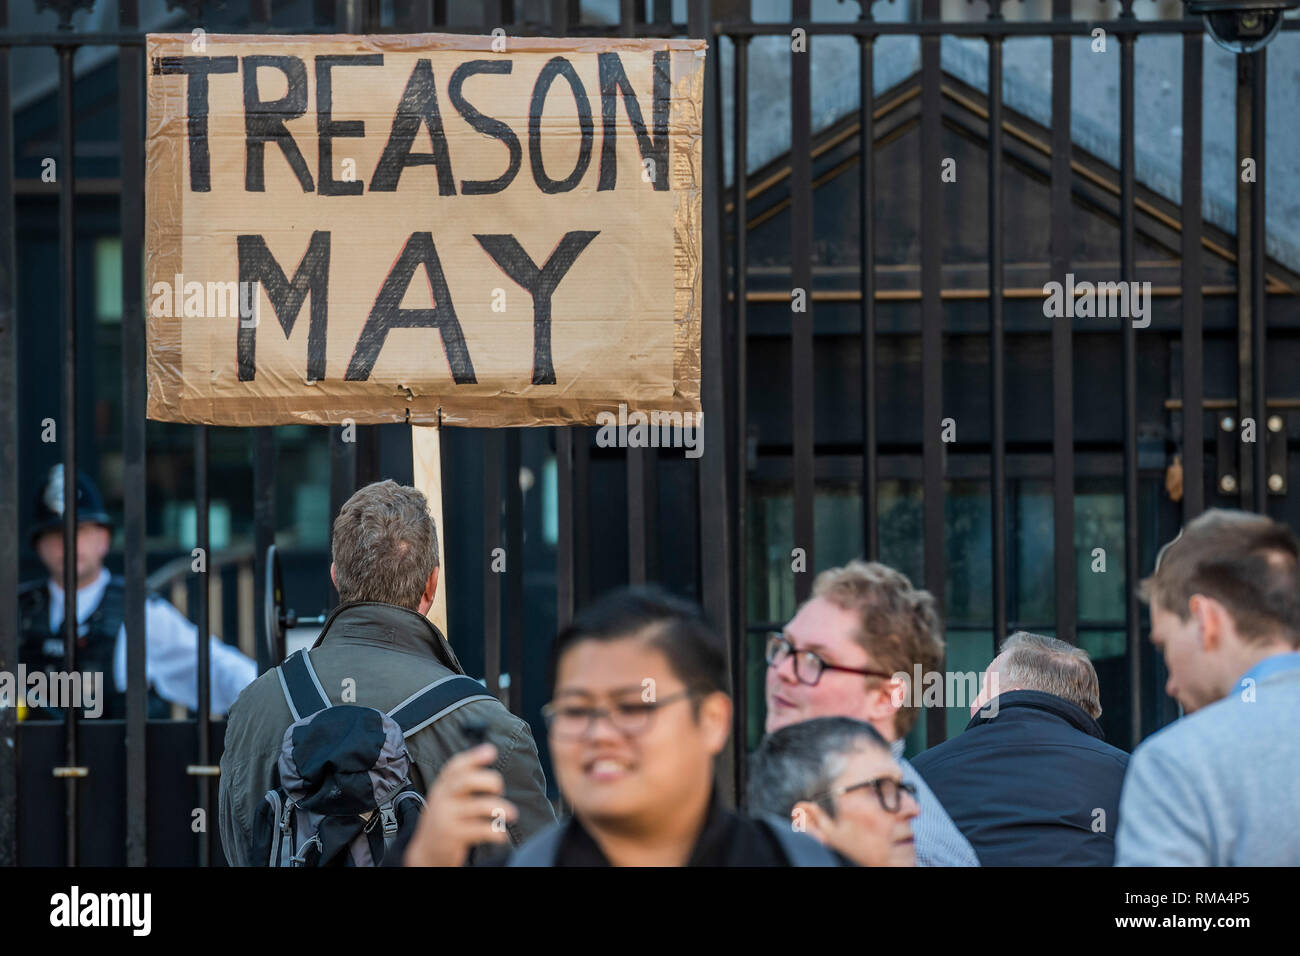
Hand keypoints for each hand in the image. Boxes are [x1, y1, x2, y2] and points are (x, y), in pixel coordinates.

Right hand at [404, 743, 518, 866]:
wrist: (425, 854)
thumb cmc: (442, 823)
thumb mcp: (445, 800)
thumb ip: (461, 783)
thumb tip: (489, 759)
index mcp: (441, 788)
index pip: (455, 767)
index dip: (473, 757)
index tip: (491, 751)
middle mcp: (441, 799)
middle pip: (466, 781)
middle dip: (489, 781)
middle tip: (500, 789)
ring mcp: (446, 817)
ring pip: (478, 806)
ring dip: (500, 808)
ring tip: (511, 814)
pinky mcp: (452, 836)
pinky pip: (480, 830)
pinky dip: (496, 832)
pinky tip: (502, 835)